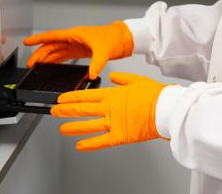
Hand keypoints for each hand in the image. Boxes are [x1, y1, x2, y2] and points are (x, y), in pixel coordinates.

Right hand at [22, 21, 133, 79]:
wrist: (122, 39)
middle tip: (30, 64)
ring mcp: (76, 44)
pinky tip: (51, 65)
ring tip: (36, 66)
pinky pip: (64, 55)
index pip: (52, 36)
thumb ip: (97, 64)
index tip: (27, 42)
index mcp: (75, 34)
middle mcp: (73, 38)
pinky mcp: (80, 50)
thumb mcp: (104, 51)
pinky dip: (56, 60)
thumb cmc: (113, 38)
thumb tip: (91, 74)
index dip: (38, 39)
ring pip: (56, 51)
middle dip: (40, 54)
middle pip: (51, 45)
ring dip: (46, 58)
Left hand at [51, 72, 166, 150]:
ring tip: (61, 128)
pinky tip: (79, 146)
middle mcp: (109, 108)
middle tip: (54, 111)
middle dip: (66, 110)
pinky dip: (90, 144)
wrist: (167, 108)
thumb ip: (122, 78)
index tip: (61, 98)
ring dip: (73, 126)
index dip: (72, 97)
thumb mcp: (137, 80)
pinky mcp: (120, 136)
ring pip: (88, 125)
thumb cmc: (156, 95)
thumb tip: (112, 76)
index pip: (87, 95)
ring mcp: (113, 122)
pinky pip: (102, 141)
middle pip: (83, 109)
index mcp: (113, 95)